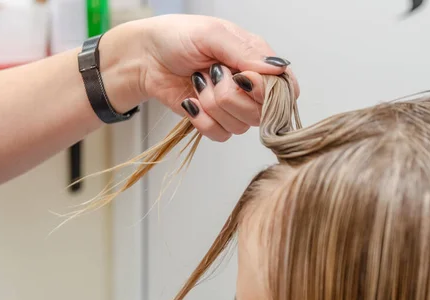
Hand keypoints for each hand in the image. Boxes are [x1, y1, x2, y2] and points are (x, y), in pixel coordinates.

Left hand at [103, 15, 299, 141]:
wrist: (145, 58)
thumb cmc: (176, 37)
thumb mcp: (212, 34)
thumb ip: (245, 52)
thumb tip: (279, 68)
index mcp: (257, 61)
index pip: (285, 88)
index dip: (266, 91)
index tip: (242, 78)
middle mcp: (249, 87)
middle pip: (262, 112)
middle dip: (230, 95)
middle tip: (212, 74)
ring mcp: (233, 107)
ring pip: (241, 126)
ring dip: (213, 105)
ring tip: (198, 83)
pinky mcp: (215, 121)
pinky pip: (221, 135)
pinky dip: (202, 120)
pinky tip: (191, 102)